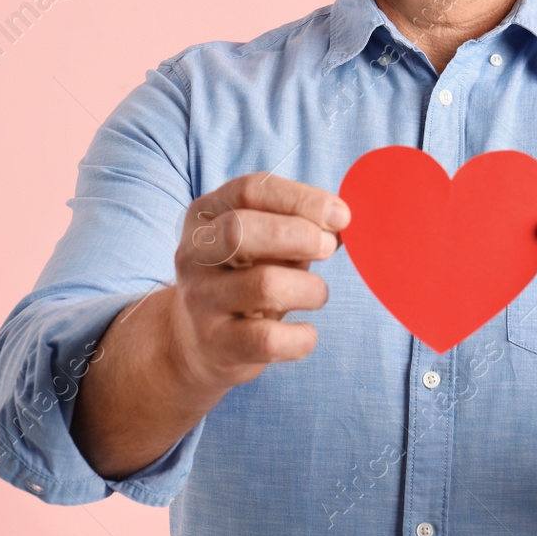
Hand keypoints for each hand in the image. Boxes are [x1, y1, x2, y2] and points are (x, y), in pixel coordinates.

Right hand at [166, 174, 349, 396]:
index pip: (249, 191)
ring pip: (263, 285)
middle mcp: (194, 254)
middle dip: (299, 235)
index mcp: (205, 215)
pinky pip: (268, 340)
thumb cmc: (245, 278)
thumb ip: (298, 227)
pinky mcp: (216, 344)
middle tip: (329, 248)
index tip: (340, 215)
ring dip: (309, 288)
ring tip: (317, 294)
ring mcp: (200, 300)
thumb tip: (342, 220)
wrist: (197, 342)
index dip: (300, 199)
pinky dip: (301, 337)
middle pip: (241, 230)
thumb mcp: (264, 243)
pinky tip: (306, 332)